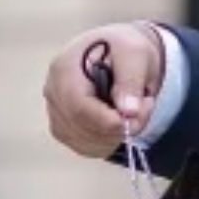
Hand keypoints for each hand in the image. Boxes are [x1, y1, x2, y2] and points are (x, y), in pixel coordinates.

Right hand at [43, 22, 164, 156]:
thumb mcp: (135, 53)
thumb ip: (131, 79)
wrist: (117, 54)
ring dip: (116, 135)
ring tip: (133, 110)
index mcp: (64, 69)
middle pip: (81, 127)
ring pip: (85, 142)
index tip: (135, 117)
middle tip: (145, 109)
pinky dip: (109, 142)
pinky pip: (86, 148)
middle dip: (118, 127)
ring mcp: (55, 113)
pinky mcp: (64, 130)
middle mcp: (53, 93)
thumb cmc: (123, 50)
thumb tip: (127, 111)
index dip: (107, 120)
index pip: (78, 106)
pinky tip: (119, 122)